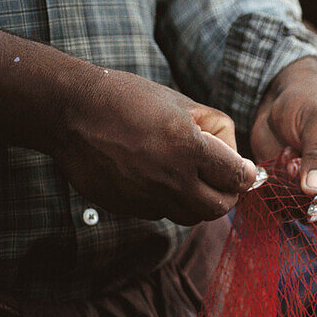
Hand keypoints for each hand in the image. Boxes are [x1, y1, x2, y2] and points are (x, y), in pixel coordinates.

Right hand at [53, 68, 257, 224]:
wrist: (70, 112)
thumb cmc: (128, 99)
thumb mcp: (182, 103)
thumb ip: (216, 131)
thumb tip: (237, 160)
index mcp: (188, 148)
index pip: (237, 178)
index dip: (246, 174)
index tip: (245, 170)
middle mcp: (169, 178)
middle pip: (218, 208)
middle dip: (228, 195)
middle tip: (224, 181)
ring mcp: (145, 196)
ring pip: (190, 217)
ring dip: (199, 202)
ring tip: (192, 179)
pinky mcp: (125, 206)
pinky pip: (160, 213)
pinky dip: (169, 201)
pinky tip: (158, 178)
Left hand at [251, 57, 316, 195]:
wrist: (278, 96)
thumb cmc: (310, 100)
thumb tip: (316, 189)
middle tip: (299, 184)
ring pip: (312, 209)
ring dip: (296, 191)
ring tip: (290, 156)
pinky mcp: (297, 189)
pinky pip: (289, 205)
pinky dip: (280, 189)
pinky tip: (282, 158)